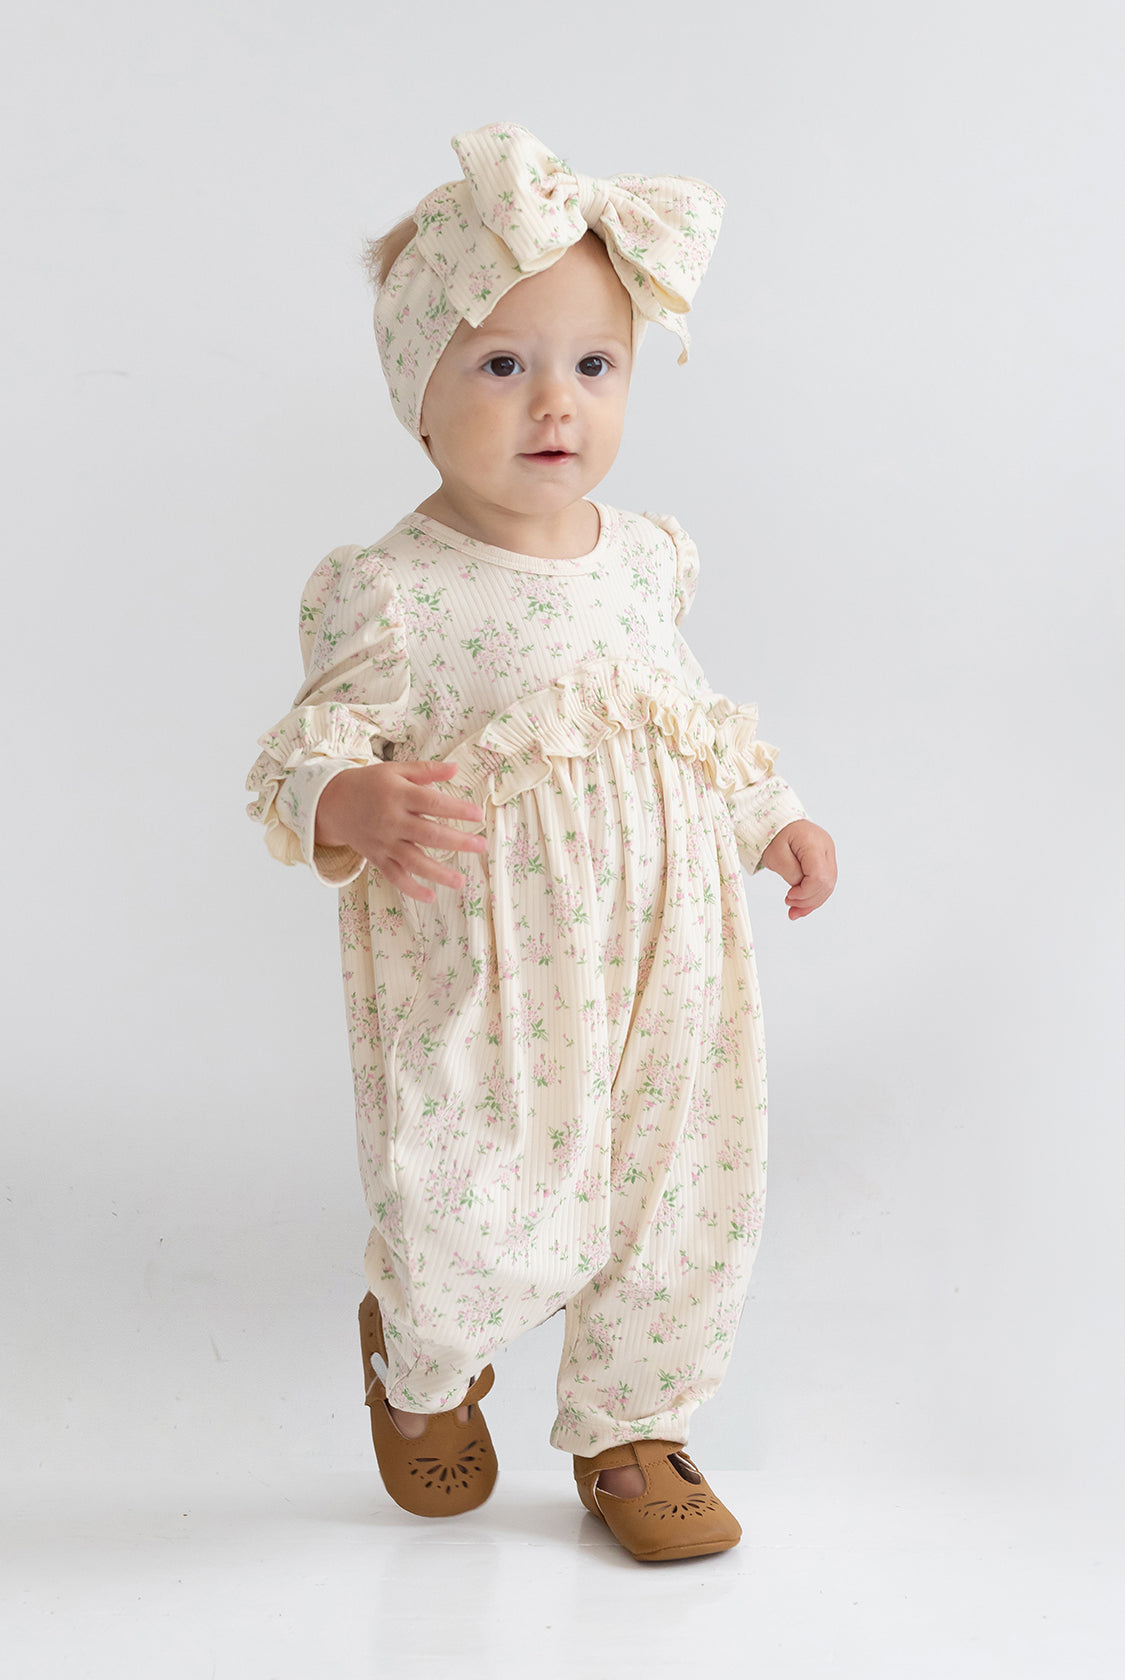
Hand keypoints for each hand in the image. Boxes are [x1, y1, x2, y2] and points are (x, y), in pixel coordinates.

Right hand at [313, 759, 486, 901]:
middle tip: (481, 846)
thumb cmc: (369, 784)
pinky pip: (394, 876)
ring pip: (413, 861)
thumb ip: (426, 770)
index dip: (456, 809)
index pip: (432, 803)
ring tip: (461, 881)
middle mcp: (392, 821)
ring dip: (438, 873)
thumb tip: (456, 768)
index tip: (478, 815)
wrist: (332, 802)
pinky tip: (430, 896)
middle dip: (457, 842)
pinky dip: (411, 889)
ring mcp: (384, 842)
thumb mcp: (395, 770)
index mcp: (399, 796)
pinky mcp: (377, 857)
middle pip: (429, 835)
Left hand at [760, 819, 836, 919]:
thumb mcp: (775, 855)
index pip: (819, 876)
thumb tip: (801, 889)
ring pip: (828, 885)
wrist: (776, 821)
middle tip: (789, 906)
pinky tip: (802, 906)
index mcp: (814, 842)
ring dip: (812, 901)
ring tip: (794, 910)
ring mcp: (828, 853)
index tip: (789, 896)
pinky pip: (824, 881)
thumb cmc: (773, 835)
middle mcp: (827, 847)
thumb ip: (791, 873)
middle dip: (809, 900)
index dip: (805, 892)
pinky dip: (813, 895)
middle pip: (827, 882)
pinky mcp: (825, 859)